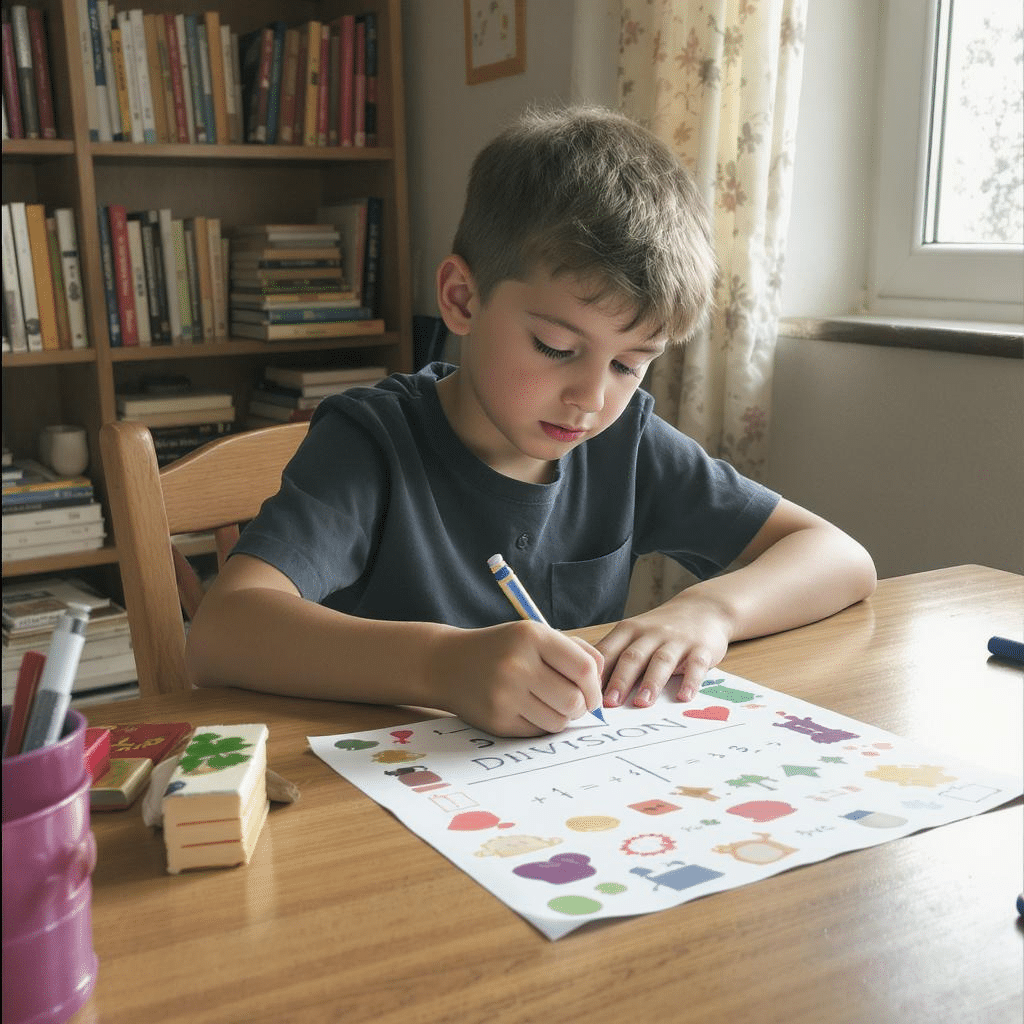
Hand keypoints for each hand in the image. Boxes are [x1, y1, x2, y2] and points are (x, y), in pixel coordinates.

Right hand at [429, 621, 604, 736]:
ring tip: (551, 706)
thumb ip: (574, 650)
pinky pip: (537, 732)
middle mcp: (517, 664)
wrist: (447, 663)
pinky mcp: (497, 720)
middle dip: (582, 707)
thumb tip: (604, 679)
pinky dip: (541, 725)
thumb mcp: (534, 635)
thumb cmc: (502, 648)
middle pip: (574, 700)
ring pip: (559, 721)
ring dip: (562, 718)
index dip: (596, 686)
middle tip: (575, 704)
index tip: (592, 693)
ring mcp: (504, 694)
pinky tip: (530, 711)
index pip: (584, 668)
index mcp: (531, 636)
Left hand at [597, 593, 731, 708]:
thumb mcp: (634, 634)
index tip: (585, 694)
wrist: (703, 608)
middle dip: (619, 680)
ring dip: (650, 683)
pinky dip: (690, 681)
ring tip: (641, 704)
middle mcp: (650, 633)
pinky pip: (695, 665)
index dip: (596, 673)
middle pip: (632, 657)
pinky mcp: (701, 649)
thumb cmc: (661, 630)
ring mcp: (676, 640)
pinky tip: (684, 697)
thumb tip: (587, 687)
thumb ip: (615, 656)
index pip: (608, 652)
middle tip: (609, 703)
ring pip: (661, 661)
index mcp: (628, 631)